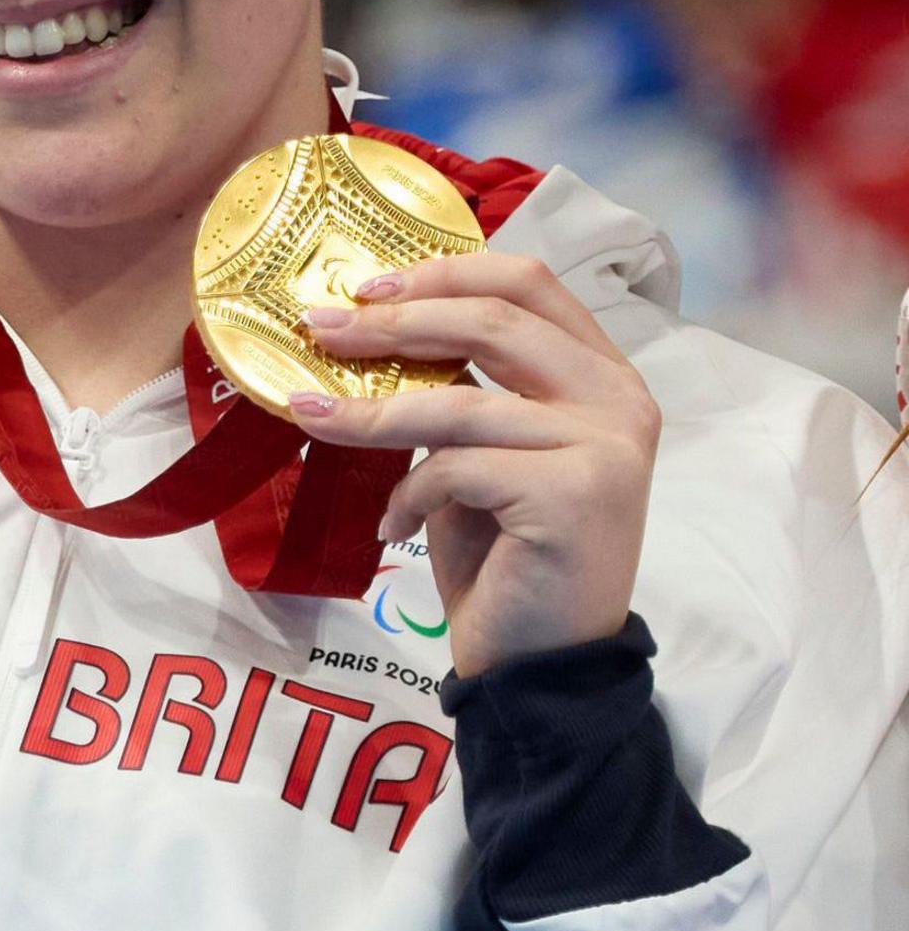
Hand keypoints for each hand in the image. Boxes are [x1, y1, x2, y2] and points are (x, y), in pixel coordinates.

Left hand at [289, 251, 660, 679]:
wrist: (541, 660)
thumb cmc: (505, 553)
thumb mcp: (480, 453)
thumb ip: (460, 389)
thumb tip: (369, 326)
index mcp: (602, 374)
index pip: (530, 282)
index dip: (445, 271)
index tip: (367, 285)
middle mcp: (619, 399)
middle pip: (494, 320)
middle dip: (393, 321)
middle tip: (320, 328)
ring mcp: (606, 446)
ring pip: (460, 401)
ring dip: (370, 411)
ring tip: (313, 418)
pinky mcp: (576, 494)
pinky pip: (457, 467)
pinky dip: (407, 493)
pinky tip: (392, 526)